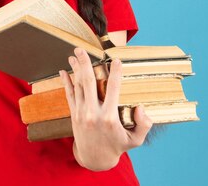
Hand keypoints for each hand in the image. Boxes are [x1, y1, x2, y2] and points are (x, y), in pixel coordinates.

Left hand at [60, 48, 153, 170]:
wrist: (95, 158)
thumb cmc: (117, 146)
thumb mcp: (135, 140)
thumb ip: (143, 125)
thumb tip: (140, 108)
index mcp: (109, 117)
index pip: (113, 89)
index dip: (115, 73)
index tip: (116, 60)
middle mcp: (93, 113)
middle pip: (88, 82)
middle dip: (85, 63)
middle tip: (81, 49)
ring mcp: (81, 113)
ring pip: (78, 86)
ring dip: (75, 69)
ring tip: (74, 55)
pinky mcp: (74, 114)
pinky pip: (69, 94)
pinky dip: (66, 82)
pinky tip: (63, 71)